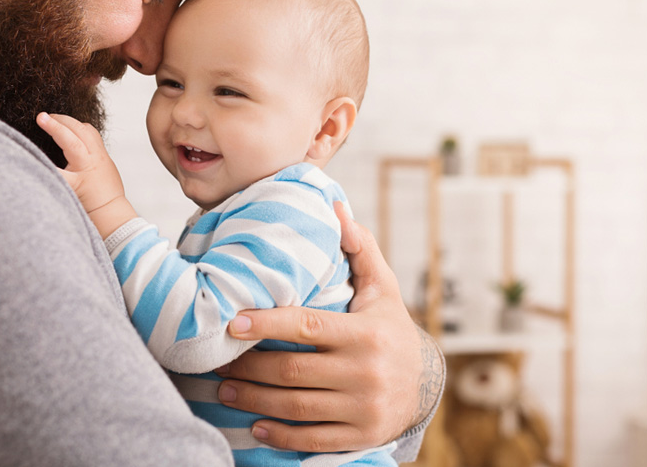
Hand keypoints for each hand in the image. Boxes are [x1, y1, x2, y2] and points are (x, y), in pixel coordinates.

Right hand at [36, 113, 136, 237]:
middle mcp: (94, 158)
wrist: (109, 209)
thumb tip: (33, 161)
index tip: (40, 118)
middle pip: (76, 133)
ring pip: (86, 129)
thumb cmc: (87, 203)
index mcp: (84, 168)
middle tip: (41, 116)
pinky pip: (92, 133)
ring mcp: (101, 154)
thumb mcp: (67, 191)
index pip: (66, 144)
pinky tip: (70, 128)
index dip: (53, 130)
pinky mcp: (104, 153)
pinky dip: (79, 127)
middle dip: (58, 121)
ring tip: (54, 119)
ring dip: (70, 121)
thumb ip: (53, 174)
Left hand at [215, 203, 443, 452]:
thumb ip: (358, 247)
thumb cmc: (390, 327)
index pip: (307, 327)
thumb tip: (335, 206)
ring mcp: (363, 408)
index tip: (233, 323)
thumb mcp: (382, 287)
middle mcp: (365, 372)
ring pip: (296, 407)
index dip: (266, 324)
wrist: (427, 384)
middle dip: (248, 369)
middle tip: (218, 363)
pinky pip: (313, 440)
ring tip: (225, 392)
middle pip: (292, 371)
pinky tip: (256, 427)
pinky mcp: (361, 437)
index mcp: (366, 333)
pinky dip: (281, 436)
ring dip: (253, 401)